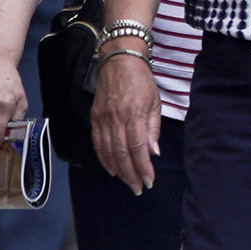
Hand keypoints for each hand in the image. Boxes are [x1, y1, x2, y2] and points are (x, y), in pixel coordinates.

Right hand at [94, 50, 163, 195]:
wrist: (119, 61)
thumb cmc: (141, 81)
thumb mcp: (155, 102)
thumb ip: (153, 129)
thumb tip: (153, 152)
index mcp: (134, 114)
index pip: (138, 148)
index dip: (143, 167)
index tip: (149, 181)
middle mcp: (116, 118)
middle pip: (122, 154)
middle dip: (131, 174)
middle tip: (139, 188)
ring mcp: (103, 119)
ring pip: (108, 151)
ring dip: (118, 170)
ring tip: (128, 182)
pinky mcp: (95, 118)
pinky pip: (98, 143)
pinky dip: (104, 159)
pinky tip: (111, 169)